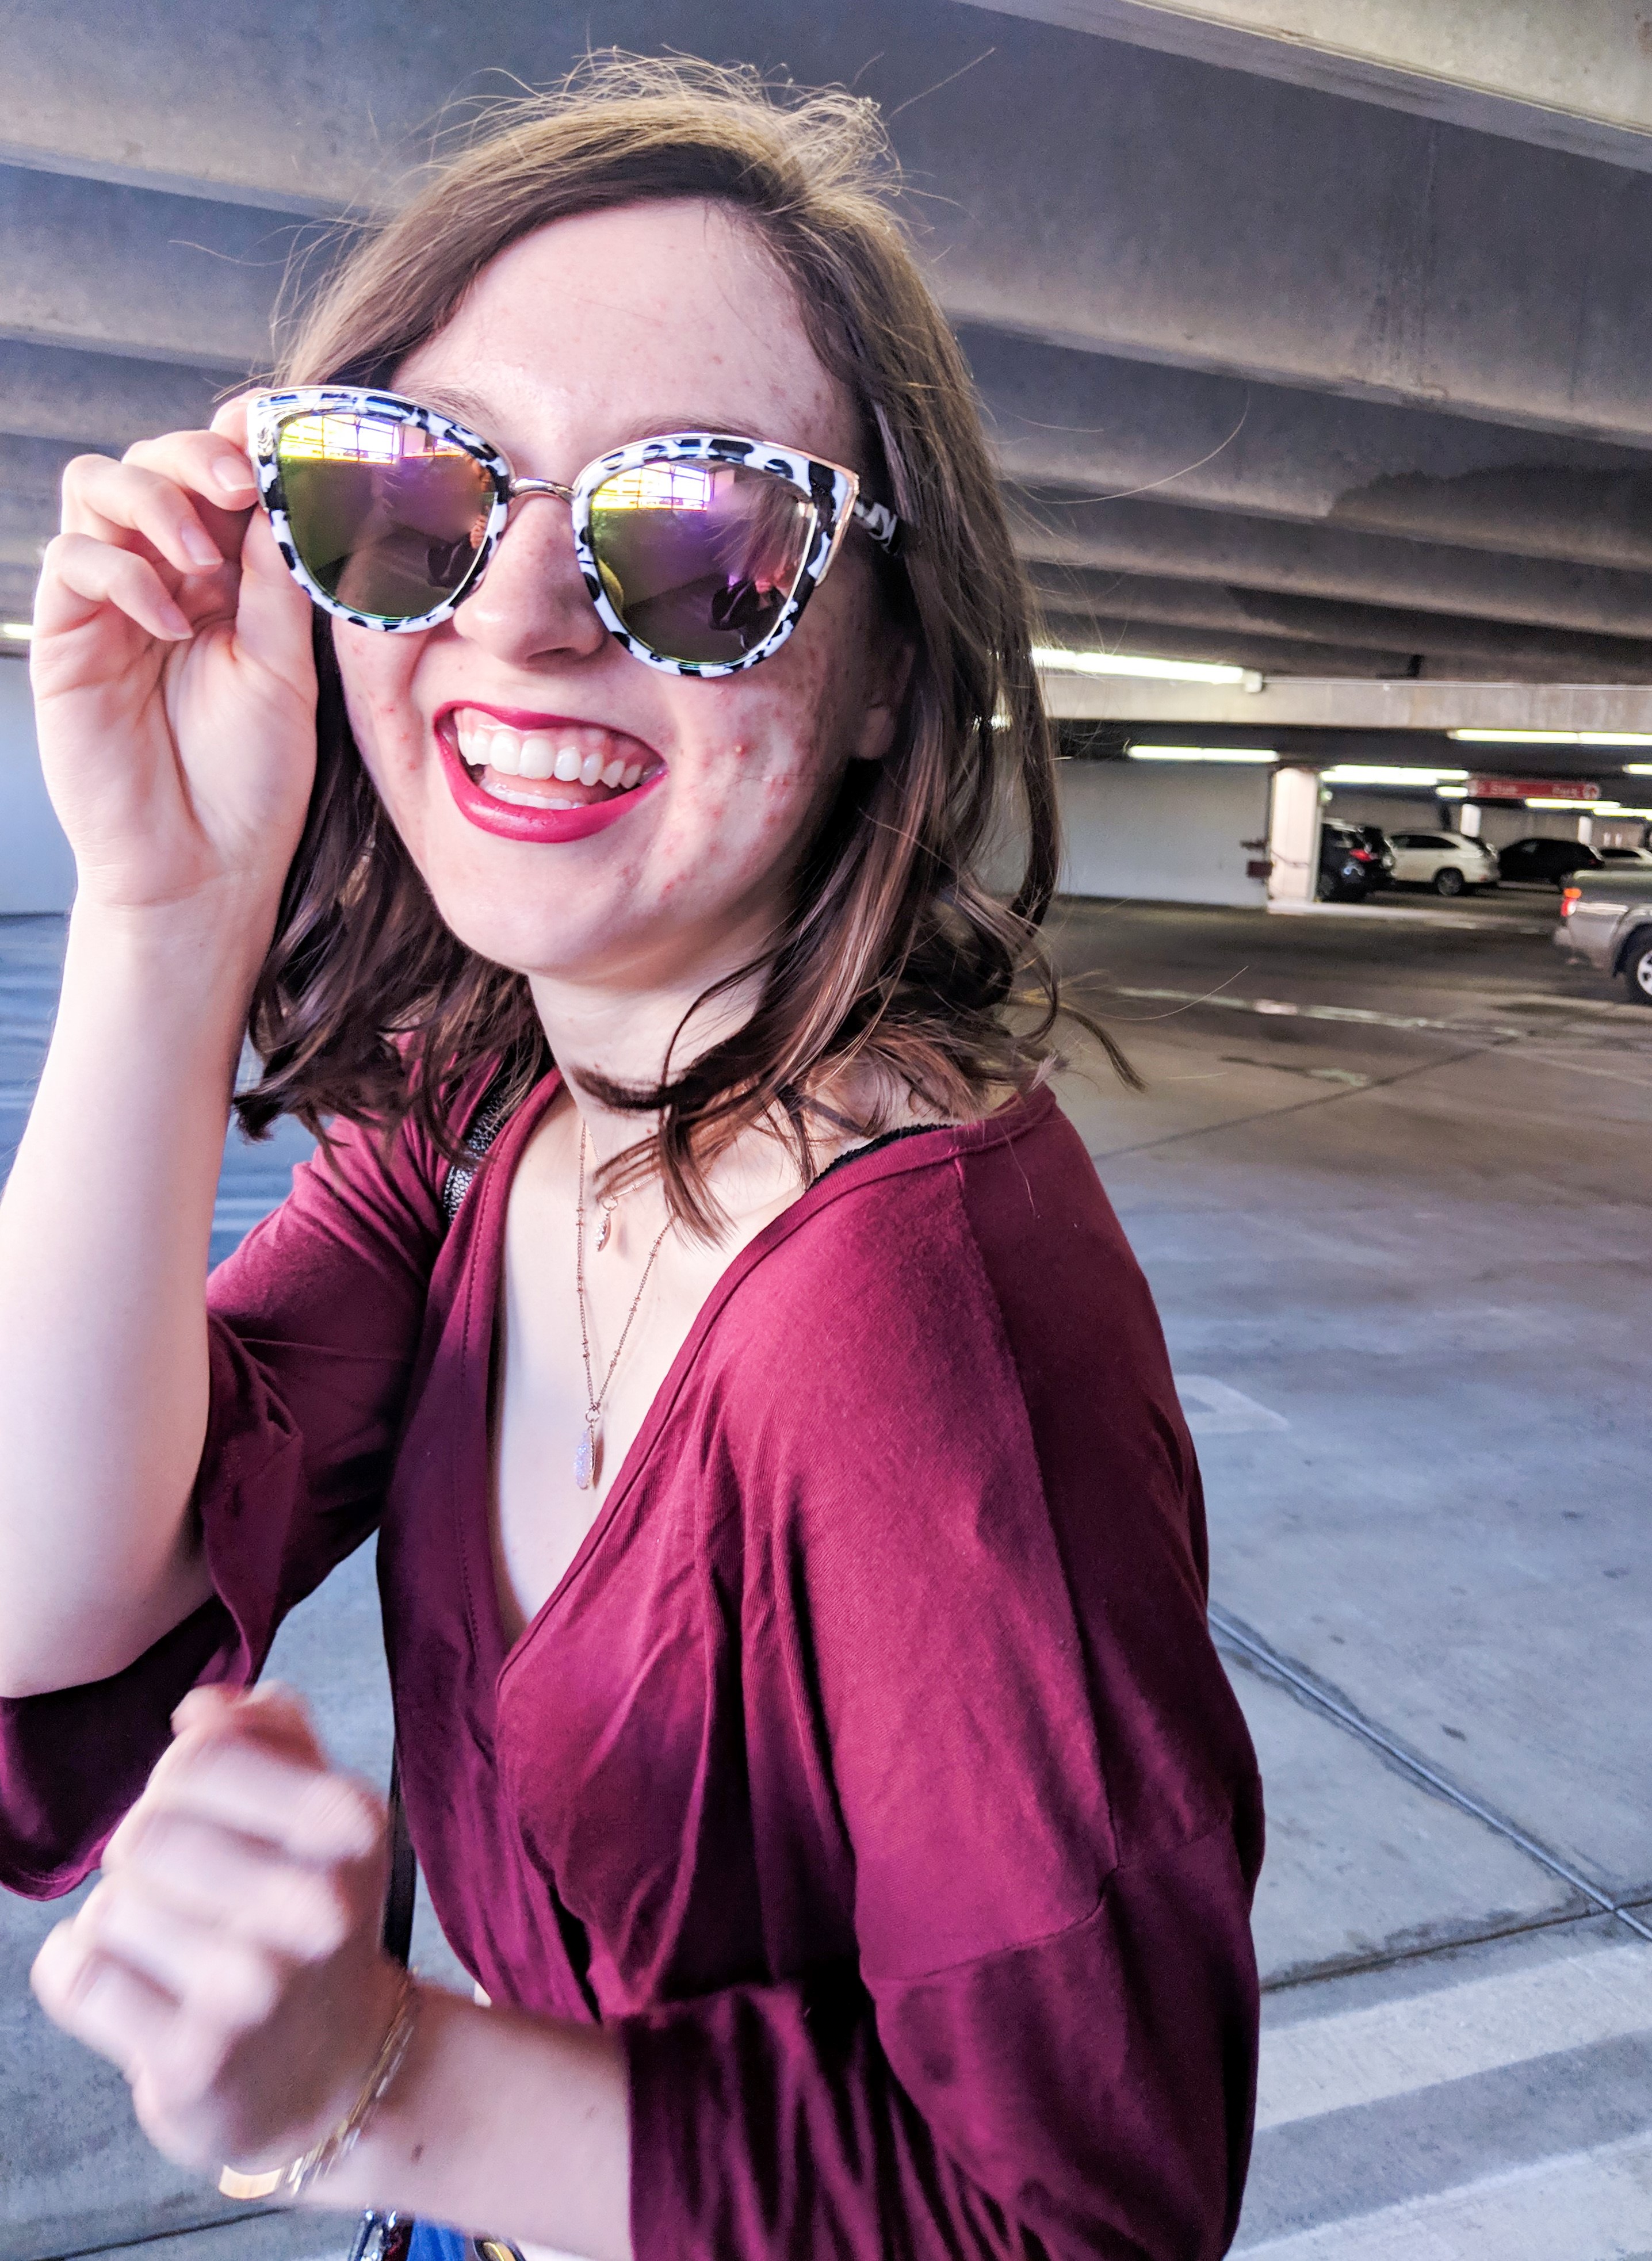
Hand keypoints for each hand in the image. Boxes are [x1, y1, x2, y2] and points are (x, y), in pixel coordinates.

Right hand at [29, 396, 317, 928]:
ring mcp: (111, 600)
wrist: (203, 867)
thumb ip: (280, 583)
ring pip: (98, 486)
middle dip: (196, 454)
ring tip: (202, 560)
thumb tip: (283, 494)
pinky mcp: (68, 635)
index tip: (285, 425)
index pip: (221, 479)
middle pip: (153, 461)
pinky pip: (73, 559)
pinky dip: (122, 570)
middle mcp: (165, 576)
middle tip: (241, 484)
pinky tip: (168, 619)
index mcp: (227, 579)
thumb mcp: (287, 671)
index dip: (244, 438)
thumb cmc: (252, 781)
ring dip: (154, 499)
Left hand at [31, 1685, 403, 2177]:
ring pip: (107, 1908)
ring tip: (173, 1950)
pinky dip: (82, 1976)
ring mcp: (257, 1990)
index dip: (177, 1781)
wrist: (334, 2070)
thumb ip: (267, 1738)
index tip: (203, 1813)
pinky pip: (77, 1977)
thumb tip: (201, 1707)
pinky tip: (137, 1993)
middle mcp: (317, 1906)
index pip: (204, 1755)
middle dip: (143, 1859)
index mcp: (350, 1824)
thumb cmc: (310, 1918)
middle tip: (183, 1893)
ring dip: (120, 1924)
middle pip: (145, 1833)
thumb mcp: (320, 1815)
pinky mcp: (195, 2062)